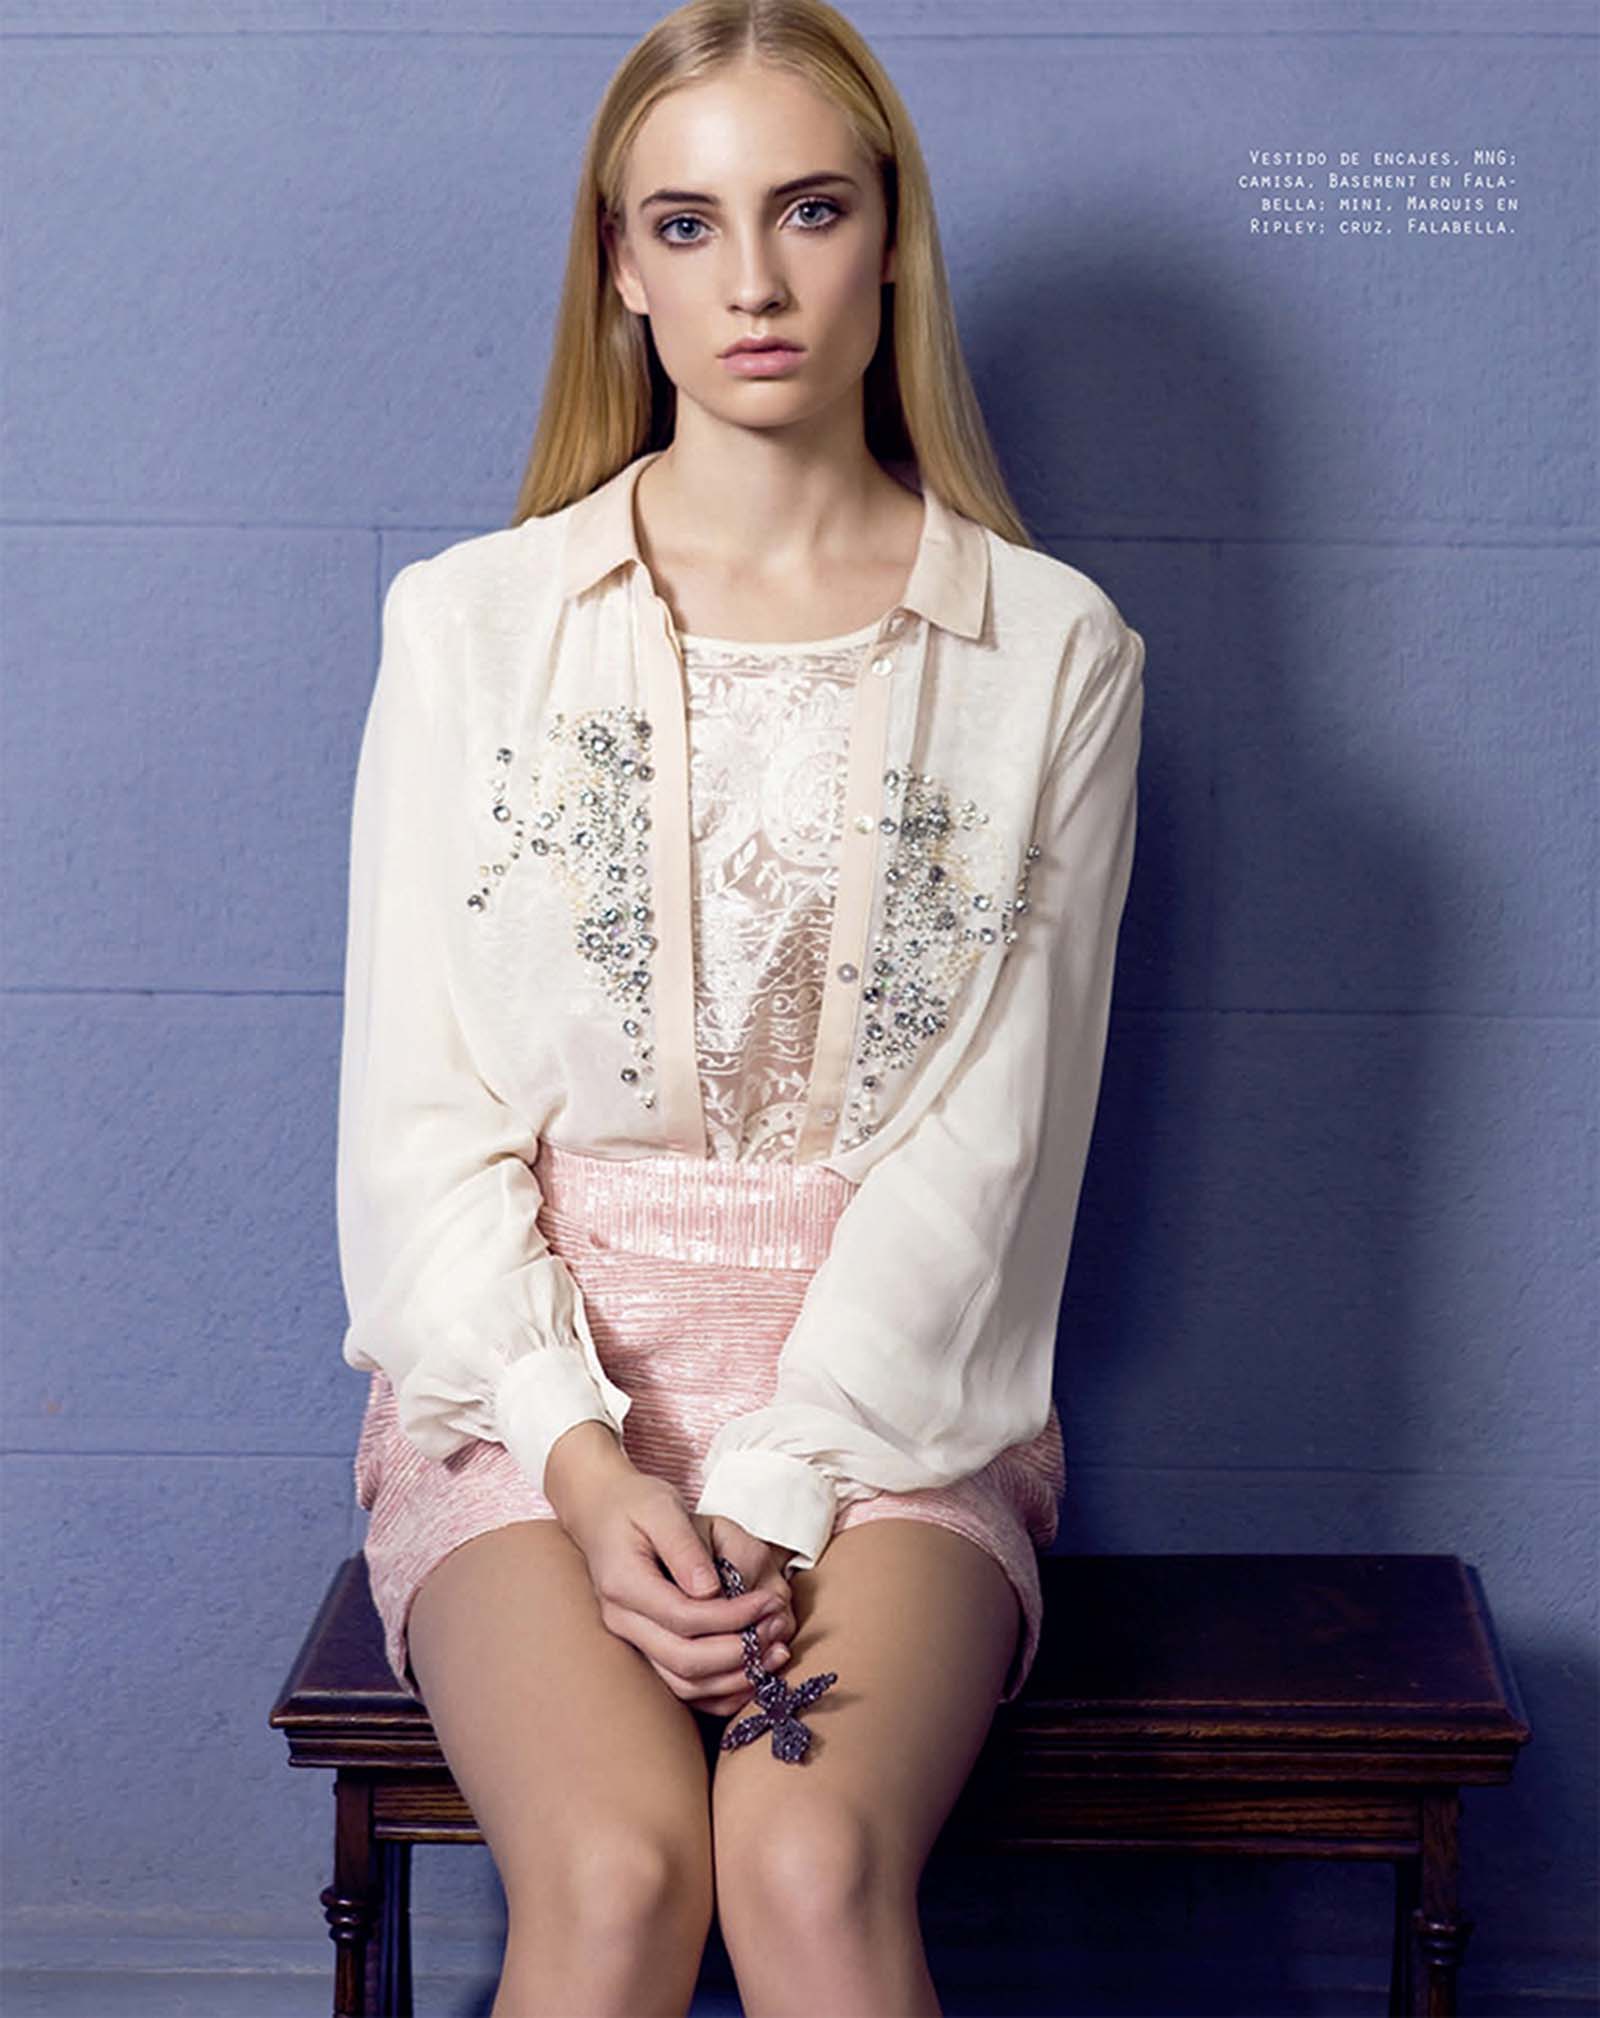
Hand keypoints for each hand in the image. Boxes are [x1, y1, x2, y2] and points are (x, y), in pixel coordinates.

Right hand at [554, 1453, 794, 1716]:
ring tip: (774, 1653)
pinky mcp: (646, 1649)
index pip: (684, 1618)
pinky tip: (753, 1674)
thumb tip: (711, 1590)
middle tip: (776, 1629)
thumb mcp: (662, 1508)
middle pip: (684, 1661)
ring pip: (684, 1683)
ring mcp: (632, 1640)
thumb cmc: (636, 1505)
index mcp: (625, 1584)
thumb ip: (685, 1548)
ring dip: (735, 1677)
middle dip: (738, 1652)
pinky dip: (721, 1691)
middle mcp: (623, 1621)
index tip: (768, 1602)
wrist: (602, 1514)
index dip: (732, 1617)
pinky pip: (683, 1687)